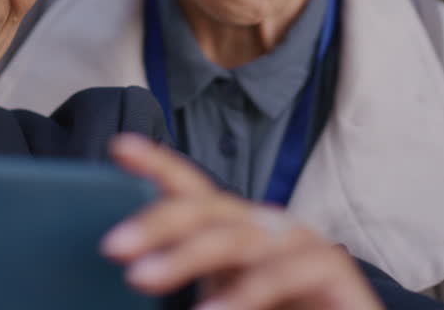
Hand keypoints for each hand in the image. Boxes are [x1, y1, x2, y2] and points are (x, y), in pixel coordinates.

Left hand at [102, 133, 382, 309]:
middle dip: (156, 221)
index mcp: (234, 230)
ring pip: (236, 236)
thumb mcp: (219, 299)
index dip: (158, 165)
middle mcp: (265, 226)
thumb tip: (133, 278)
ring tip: (140, 279)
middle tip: (112, 246)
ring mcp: (300, 242)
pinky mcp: (331, 267)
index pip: (192, 191)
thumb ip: (183, 280)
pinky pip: (282, 272)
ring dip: (186, 256)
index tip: (119, 148)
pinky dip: (245, 293)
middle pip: (206, 209)